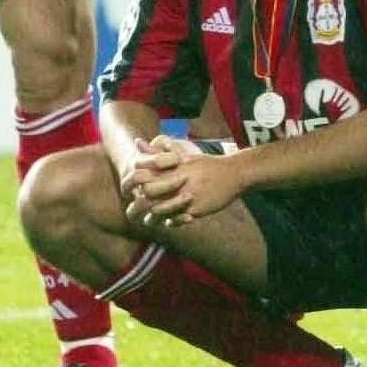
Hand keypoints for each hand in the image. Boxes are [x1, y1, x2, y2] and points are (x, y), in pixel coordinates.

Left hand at [122, 140, 242, 227]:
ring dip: (152, 217)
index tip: (132, 190)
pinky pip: (177, 220)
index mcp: (175, 167)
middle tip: (133, 209)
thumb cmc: (207, 164)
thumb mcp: (184, 157)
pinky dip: (170, 223)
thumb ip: (158, 154)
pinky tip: (166, 223)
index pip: (146, 176)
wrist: (234, 173)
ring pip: (161, 211)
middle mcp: (180, 182)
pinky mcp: (197, 210)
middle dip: (139, 203)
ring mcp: (188, 197)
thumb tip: (137, 143)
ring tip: (147, 221)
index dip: (135, 184)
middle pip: (149, 194)